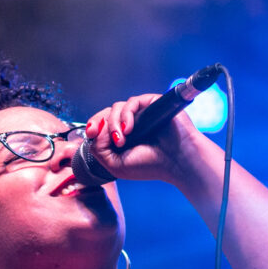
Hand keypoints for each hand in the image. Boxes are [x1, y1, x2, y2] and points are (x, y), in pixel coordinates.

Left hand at [79, 93, 211, 186]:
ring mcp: (141, 113)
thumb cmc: (151, 165)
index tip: (90, 133)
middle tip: (104, 137)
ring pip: (116, 108)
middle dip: (100, 123)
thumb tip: (95, 131)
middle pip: (106, 113)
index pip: (101, 124)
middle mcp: (131, 123)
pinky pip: (132, 102)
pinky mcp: (151, 104)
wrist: (177, 162)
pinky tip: (128, 129)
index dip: (93, 125)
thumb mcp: (115, 165)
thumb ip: (98, 149)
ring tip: (121, 140)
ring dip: (113, 124)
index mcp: (122, 137)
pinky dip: (126, 115)